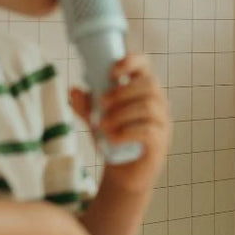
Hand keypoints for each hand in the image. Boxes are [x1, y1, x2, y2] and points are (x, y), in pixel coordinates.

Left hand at [70, 53, 170, 193]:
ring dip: (121, 114)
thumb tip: (73, 90)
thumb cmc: (114, 139)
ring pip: (148, 107)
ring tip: (102, 126)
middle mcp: (157, 103)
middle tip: (101, 105)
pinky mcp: (160, 141)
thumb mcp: (95, 118)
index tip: (112, 71)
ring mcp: (162, 122)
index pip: (145, 65)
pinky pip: (147, 131)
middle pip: (149, 85)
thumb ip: (85, 105)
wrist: (123, 173)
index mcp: (143, 90)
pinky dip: (126, 133)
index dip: (132, 62)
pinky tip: (112, 138)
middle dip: (122, 92)